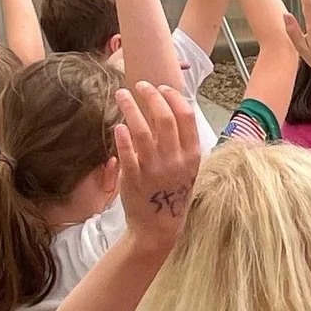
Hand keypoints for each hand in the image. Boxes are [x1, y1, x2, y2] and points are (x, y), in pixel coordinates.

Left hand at [114, 79, 203, 248]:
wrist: (158, 225)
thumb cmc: (172, 191)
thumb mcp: (186, 167)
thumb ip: (179, 141)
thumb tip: (167, 108)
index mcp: (191, 154)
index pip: (186, 115)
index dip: (172, 96)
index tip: (161, 87)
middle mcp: (175, 159)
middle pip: (164, 117)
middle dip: (150, 95)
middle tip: (138, 85)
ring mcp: (155, 168)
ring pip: (142, 130)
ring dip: (130, 107)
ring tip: (121, 95)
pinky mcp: (135, 177)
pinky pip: (127, 151)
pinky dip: (122, 135)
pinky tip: (118, 125)